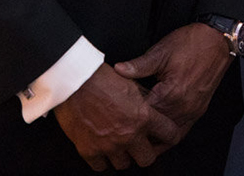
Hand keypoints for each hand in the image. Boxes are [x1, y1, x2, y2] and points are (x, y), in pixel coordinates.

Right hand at [52, 63, 181, 170]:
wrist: (74, 80)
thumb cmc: (102, 77)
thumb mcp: (132, 85)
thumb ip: (144, 104)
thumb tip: (152, 112)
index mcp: (143, 117)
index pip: (170, 135)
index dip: (169, 136)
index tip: (164, 136)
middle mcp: (128, 135)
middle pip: (147, 159)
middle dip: (144, 152)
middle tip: (139, 145)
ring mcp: (108, 145)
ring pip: (123, 165)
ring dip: (122, 155)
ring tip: (116, 143)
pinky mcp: (89, 151)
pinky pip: (101, 167)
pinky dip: (101, 159)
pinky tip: (100, 147)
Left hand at [115, 23, 231, 138]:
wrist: (218, 40)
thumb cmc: (192, 43)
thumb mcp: (161, 51)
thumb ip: (139, 65)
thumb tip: (119, 70)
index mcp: (171, 94)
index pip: (144, 114)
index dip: (129, 114)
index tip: (118, 112)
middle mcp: (183, 107)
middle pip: (156, 129)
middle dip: (140, 129)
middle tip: (124, 128)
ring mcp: (193, 111)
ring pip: (169, 136)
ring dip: (154, 137)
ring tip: (139, 139)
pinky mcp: (198, 110)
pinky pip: (182, 131)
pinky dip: (169, 134)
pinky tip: (160, 134)